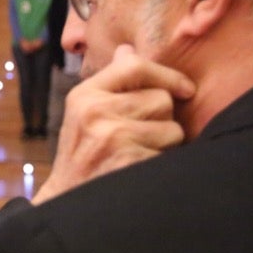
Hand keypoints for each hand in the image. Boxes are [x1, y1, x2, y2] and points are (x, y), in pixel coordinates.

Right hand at [33, 44, 195, 203]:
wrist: (67, 203)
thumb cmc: (81, 154)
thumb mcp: (85, 113)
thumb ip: (110, 82)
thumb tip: (128, 49)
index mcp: (84, 95)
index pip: (135, 66)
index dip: (167, 75)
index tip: (185, 88)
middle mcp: (96, 112)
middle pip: (161, 99)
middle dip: (162, 119)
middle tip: (142, 136)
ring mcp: (114, 138)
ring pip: (173, 129)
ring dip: (166, 144)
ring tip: (140, 154)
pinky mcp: (131, 163)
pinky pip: (170, 154)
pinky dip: (163, 163)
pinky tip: (142, 169)